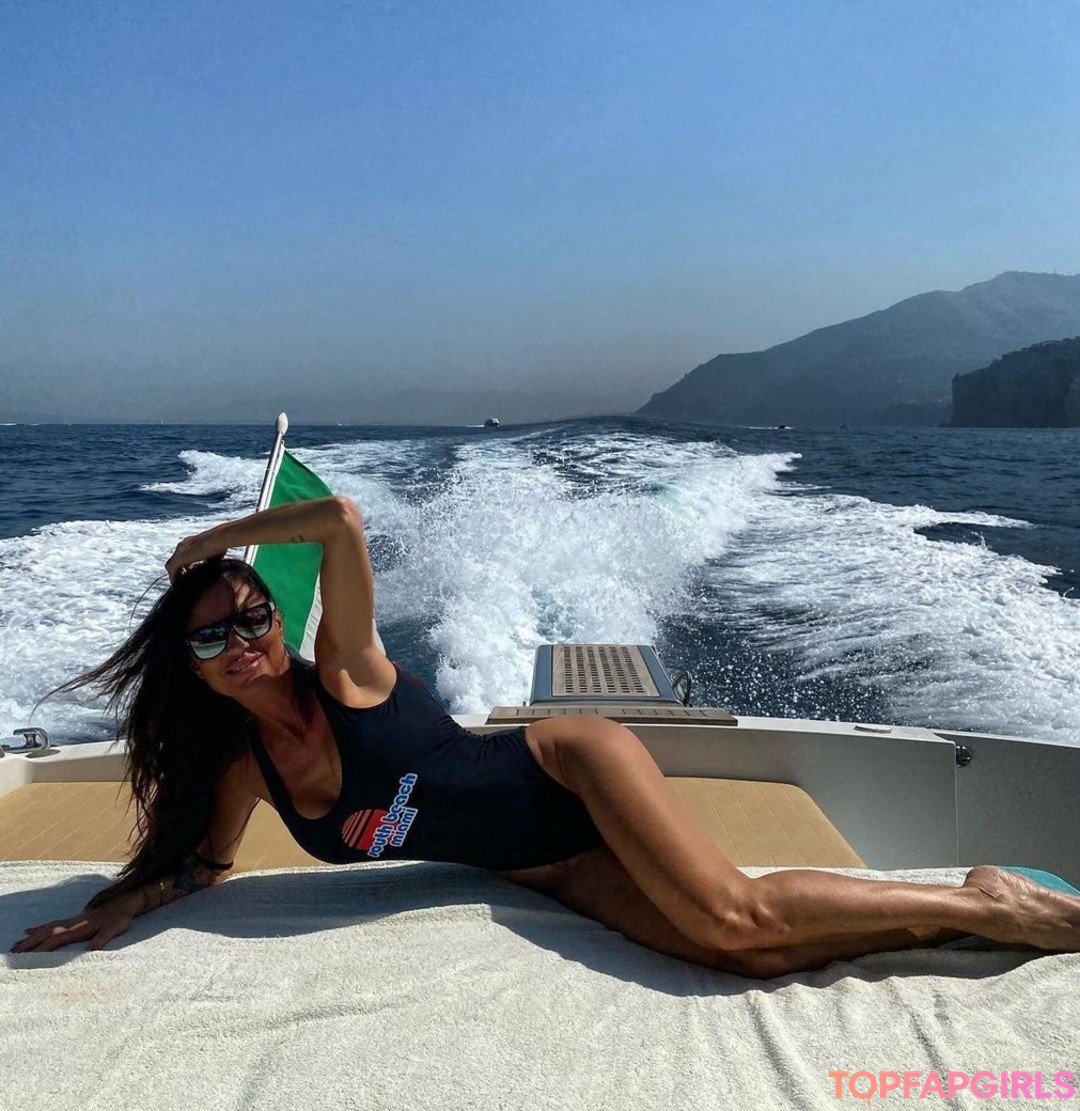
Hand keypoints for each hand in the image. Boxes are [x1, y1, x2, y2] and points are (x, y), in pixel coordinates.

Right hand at [11, 907, 134, 953]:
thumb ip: (102, 939)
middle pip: (45, 933)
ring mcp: (70, 920)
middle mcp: (71, 923)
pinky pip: (50, 923)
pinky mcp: (72, 919)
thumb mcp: (114, 930)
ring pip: (45, 929)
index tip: (27, 957)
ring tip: (14, 945)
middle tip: (13, 954)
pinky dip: (38, 928)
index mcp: (78, 928)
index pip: (56, 939)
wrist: (123, 903)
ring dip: (29, 937)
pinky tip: (28, 930)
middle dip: (29, 944)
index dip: (42, 948)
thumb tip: (92, 950)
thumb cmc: (119, 919)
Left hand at [165, 531, 227, 581]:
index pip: (183, 556)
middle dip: (177, 571)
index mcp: (190, 544)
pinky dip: (173, 577)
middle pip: (174, 560)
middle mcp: (182, 546)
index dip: (185, 566)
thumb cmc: (220, 546)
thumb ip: (208, 562)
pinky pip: (172, 570)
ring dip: (174, 575)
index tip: (190, 574)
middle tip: (183, 581)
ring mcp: (179, 551)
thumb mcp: (213, 555)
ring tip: (179, 585)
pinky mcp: (179, 557)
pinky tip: (178, 585)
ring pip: (170, 566)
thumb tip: (211, 570)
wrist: (219, 540)